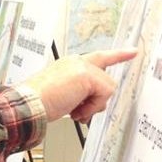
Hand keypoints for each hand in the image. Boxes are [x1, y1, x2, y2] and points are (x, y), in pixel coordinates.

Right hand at [22, 49, 137, 122]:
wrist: (29, 104)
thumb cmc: (39, 102)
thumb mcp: (64, 94)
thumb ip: (81, 92)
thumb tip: (96, 103)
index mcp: (69, 65)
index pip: (98, 58)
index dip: (117, 55)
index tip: (133, 51)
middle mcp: (77, 62)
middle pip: (105, 81)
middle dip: (96, 101)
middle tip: (78, 110)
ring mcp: (82, 67)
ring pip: (106, 89)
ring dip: (92, 106)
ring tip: (73, 110)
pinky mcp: (87, 75)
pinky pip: (104, 94)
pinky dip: (93, 107)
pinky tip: (76, 110)